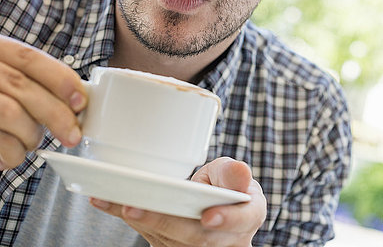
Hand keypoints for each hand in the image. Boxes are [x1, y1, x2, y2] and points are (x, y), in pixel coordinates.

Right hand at [0, 36, 86, 169]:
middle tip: (72, 135)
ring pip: (9, 113)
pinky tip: (12, 155)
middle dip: (56, 114)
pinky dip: (11, 153)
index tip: (80, 102)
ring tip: (31, 141)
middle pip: (22, 86)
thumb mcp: (6, 74)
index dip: (59, 79)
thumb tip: (75, 101)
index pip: (29, 58)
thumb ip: (32, 80)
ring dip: (30, 135)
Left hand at [90, 157, 266, 246]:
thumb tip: (241, 173)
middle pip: (196, 237)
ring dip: (138, 220)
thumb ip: (232, 173)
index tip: (208, 216)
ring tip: (111, 199)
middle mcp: (224, 240)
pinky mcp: (170, 246)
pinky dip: (126, 216)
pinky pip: (149, 235)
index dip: (227, 220)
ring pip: (168, 239)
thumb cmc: (224, 185)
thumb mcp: (232, 173)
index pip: (242, 221)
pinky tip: (105, 200)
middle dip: (164, 222)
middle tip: (136, 207)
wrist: (214, 202)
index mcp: (246, 217)